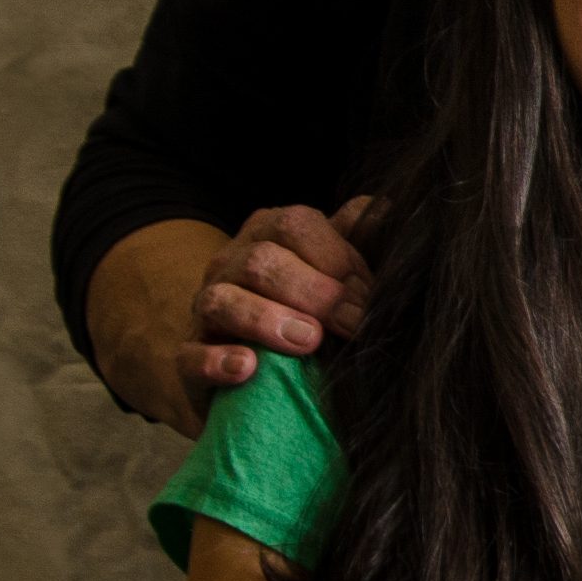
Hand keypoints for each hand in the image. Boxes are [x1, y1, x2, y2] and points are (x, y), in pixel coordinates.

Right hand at [89, 200, 373, 433]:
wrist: (265, 371)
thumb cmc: (312, 310)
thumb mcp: (337, 271)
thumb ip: (357, 241)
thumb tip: (392, 209)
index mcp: (268, 234)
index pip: (295, 226)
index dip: (337, 258)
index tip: (370, 297)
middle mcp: (231, 265)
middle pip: (260, 261)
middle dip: (313, 292)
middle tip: (353, 325)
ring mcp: (205, 312)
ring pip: (221, 302)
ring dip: (266, 320)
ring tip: (308, 342)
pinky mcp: (189, 360)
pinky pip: (190, 356)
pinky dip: (217, 362)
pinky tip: (247, 368)